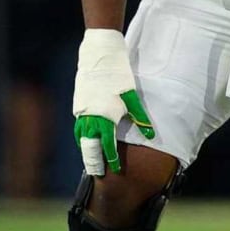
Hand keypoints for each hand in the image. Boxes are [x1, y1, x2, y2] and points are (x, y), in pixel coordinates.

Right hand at [73, 29, 154, 174]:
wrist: (99, 55)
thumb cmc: (118, 75)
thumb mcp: (132, 96)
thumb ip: (139, 117)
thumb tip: (151, 135)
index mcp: (105, 118)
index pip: (108, 146)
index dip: (112, 160)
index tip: (116, 171)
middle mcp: (91, 118)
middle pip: (90, 148)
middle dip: (93, 162)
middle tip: (97, 174)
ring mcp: (82, 113)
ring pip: (81, 139)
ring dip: (86, 152)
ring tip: (91, 162)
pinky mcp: (78, 106)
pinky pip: (78, 129)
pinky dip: (82, 139)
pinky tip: (86, 141)